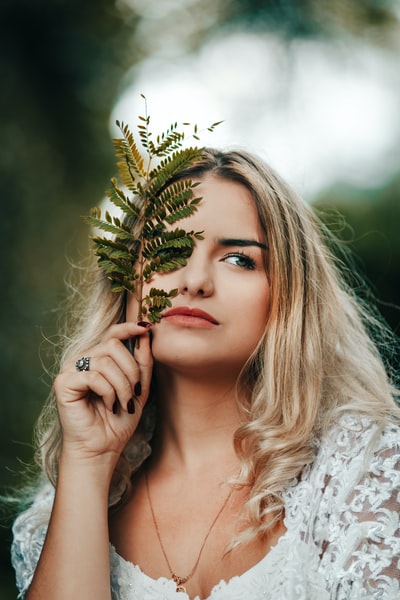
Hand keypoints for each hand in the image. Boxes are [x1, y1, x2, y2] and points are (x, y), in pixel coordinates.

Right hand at [54, 322, 152, 470]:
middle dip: (131, 370)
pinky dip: (108, 392)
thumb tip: (145, 331)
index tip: (147, 327)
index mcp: (99, 358)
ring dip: (122, 386)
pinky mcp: (64, 383)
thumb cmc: (119, 419)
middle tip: (134, 393)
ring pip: (106, 361)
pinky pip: (94, 376)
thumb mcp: (138, 387)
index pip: (113, 333)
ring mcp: (71, 370)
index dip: (129, 328)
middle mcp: (83, 360)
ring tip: (123, 404)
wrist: (103, 448)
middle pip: (113, 346)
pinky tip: (109, 406)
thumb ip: (143, 361)